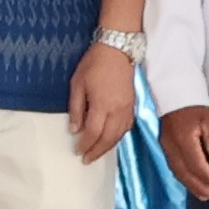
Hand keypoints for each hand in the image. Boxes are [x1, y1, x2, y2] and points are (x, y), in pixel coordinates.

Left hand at [65, 43, 142, 163]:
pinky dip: (119, 136)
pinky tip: (112, 139)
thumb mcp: (77, 84)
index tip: (78, 151)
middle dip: (97, 151)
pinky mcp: (133, 104)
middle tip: (87, 159)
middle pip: (109, 138)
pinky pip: (127, 126)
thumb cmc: (94, 63)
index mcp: (102, 104)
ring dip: (109, 146)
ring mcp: (127, 107)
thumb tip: (75, 129)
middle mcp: (117, 109)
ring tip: (98, 152)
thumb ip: (76, 108)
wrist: (117, 49)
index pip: (94, 132)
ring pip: (120, 134)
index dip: (86, 144)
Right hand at [157, 104, 208, 202]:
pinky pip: (173, 165)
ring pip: (178, 172)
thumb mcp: (208, 118)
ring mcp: (166, 145)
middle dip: (199, 187)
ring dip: (191, 185)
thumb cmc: (192, 101)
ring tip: (203, 194)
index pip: (197, 166)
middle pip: (185, 173)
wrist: (172, 88)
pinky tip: (190, 180)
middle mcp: (172, 146)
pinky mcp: (165, 143)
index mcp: (184, 140)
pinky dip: (183, 176)